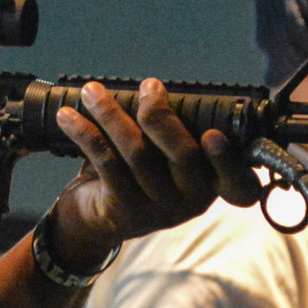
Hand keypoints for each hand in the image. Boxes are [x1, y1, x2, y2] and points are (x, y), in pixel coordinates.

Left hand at [43, 81, 266, 270]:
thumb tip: (156, 87)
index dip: (229, 161)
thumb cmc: (137, 175)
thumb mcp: (165, 157)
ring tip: (91, 91)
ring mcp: (158, 208)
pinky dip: (85, 133)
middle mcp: (191, 200)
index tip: (214, 135)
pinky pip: (106, 162)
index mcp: (211, 184)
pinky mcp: (123, 209)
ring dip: (111, 115)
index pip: (239, 184)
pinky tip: (68, 116)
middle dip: (161, 116)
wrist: (97, 222)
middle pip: (183, 155)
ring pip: (138, 154)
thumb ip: (172, 131)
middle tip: (149, 86)